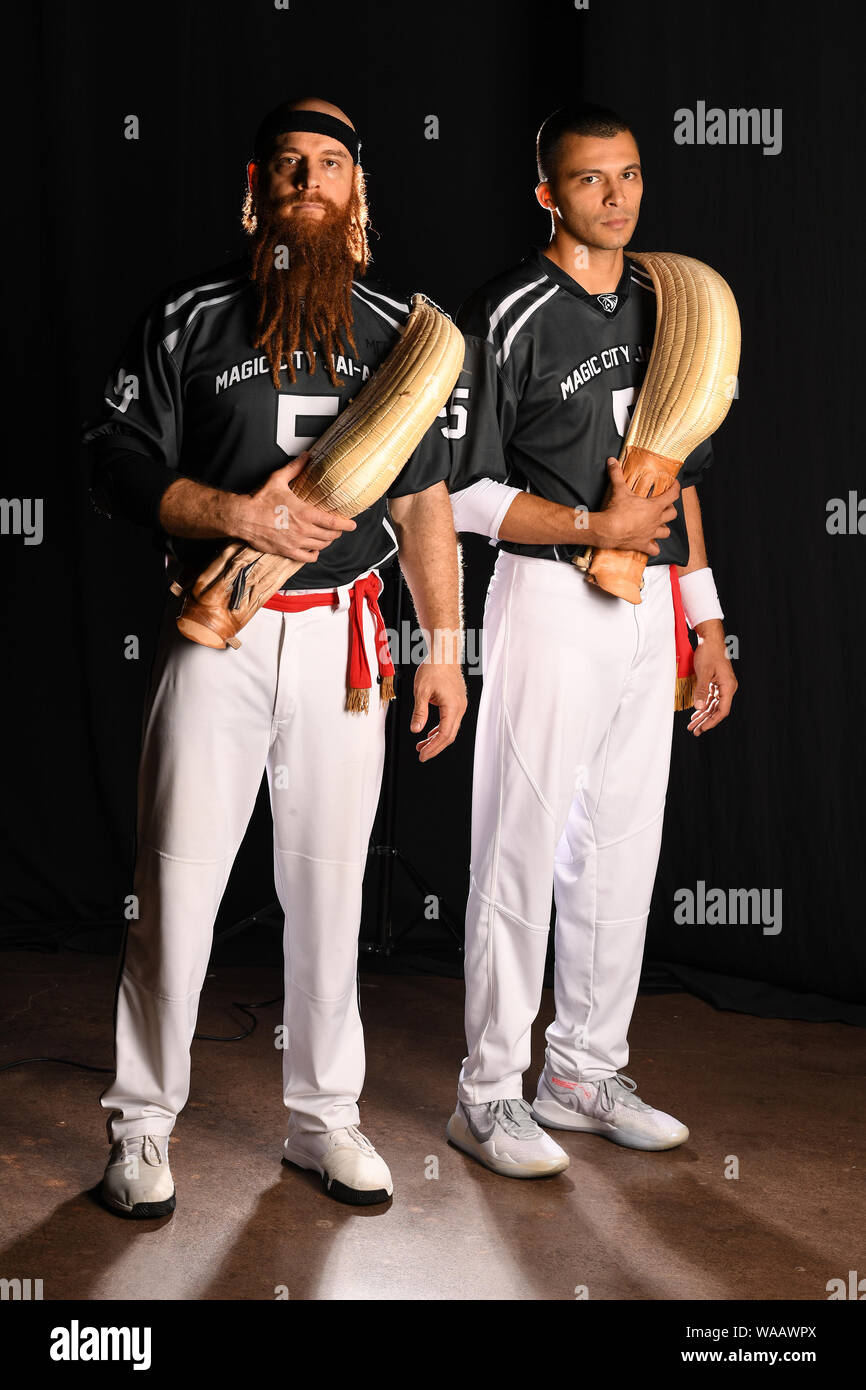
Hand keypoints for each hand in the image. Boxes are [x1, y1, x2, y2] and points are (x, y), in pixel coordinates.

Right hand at [233, 450, 356, 560]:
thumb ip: (295, 468)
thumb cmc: (260, 500)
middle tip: (338, 528)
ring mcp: (296, 542)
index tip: (353, 524)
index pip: (333, 522)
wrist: (243, 517)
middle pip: (330, 535)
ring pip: (321, 546)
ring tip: (328, 537)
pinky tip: (314, 550)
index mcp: (305, 513)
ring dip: (327, 542)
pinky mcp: (287, 551)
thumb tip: (305, 456)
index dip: (346, 524)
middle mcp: (303, 530)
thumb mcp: (278, 479)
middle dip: (337, 532)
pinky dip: (314, 555)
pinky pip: (307, 558)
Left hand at [409, 660, 467, 761]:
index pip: (444, 735)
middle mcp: (460, 708)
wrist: (444, 653)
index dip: (433, 748)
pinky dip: (440, 729)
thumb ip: (419, 713)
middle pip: (449, 735)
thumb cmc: (434, 668)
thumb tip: (416, 730)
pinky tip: (429, 732)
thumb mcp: (421, 691)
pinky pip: (450, 721)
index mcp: (453, 707)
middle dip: (435, 747)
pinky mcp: (457, 701)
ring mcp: (460, 705)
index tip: (422, 755)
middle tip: (421, 754)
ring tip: (422, 745)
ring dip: (436, 739)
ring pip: (450, 729)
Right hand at [595, 457, 680, 554]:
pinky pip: (654, 549)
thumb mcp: (618, 490)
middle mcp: (656, 521)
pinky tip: (652, 546)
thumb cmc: (617, 511)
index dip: (676, 488)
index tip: (675, 484)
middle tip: (665, 506)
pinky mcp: (643, 544)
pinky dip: (654, 548)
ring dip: (664, 529)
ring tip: (659, 526)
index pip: (672, 495)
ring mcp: (651, 534)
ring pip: (666, 533)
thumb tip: (612, 461)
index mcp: (654, 507)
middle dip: (670, 509)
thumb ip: (617, 474)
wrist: (609, 530)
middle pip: (672, 514)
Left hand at [687, 629, 737, 735]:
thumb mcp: (704, 672)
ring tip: (692, 725)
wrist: (710, 639)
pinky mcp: (716, 683)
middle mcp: (727, 688)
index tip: (702, 728)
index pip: (722, 709)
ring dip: (703, 715)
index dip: (712, 721)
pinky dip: (702, 706)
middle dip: (705, 721)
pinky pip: (710, 699)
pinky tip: (696, 713)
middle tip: (694, 731)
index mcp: (728, 686)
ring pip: (712, 705)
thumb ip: (701, 690)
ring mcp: (722, 686)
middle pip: (717, 710)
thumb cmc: (709, 653)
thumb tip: (699, 707)